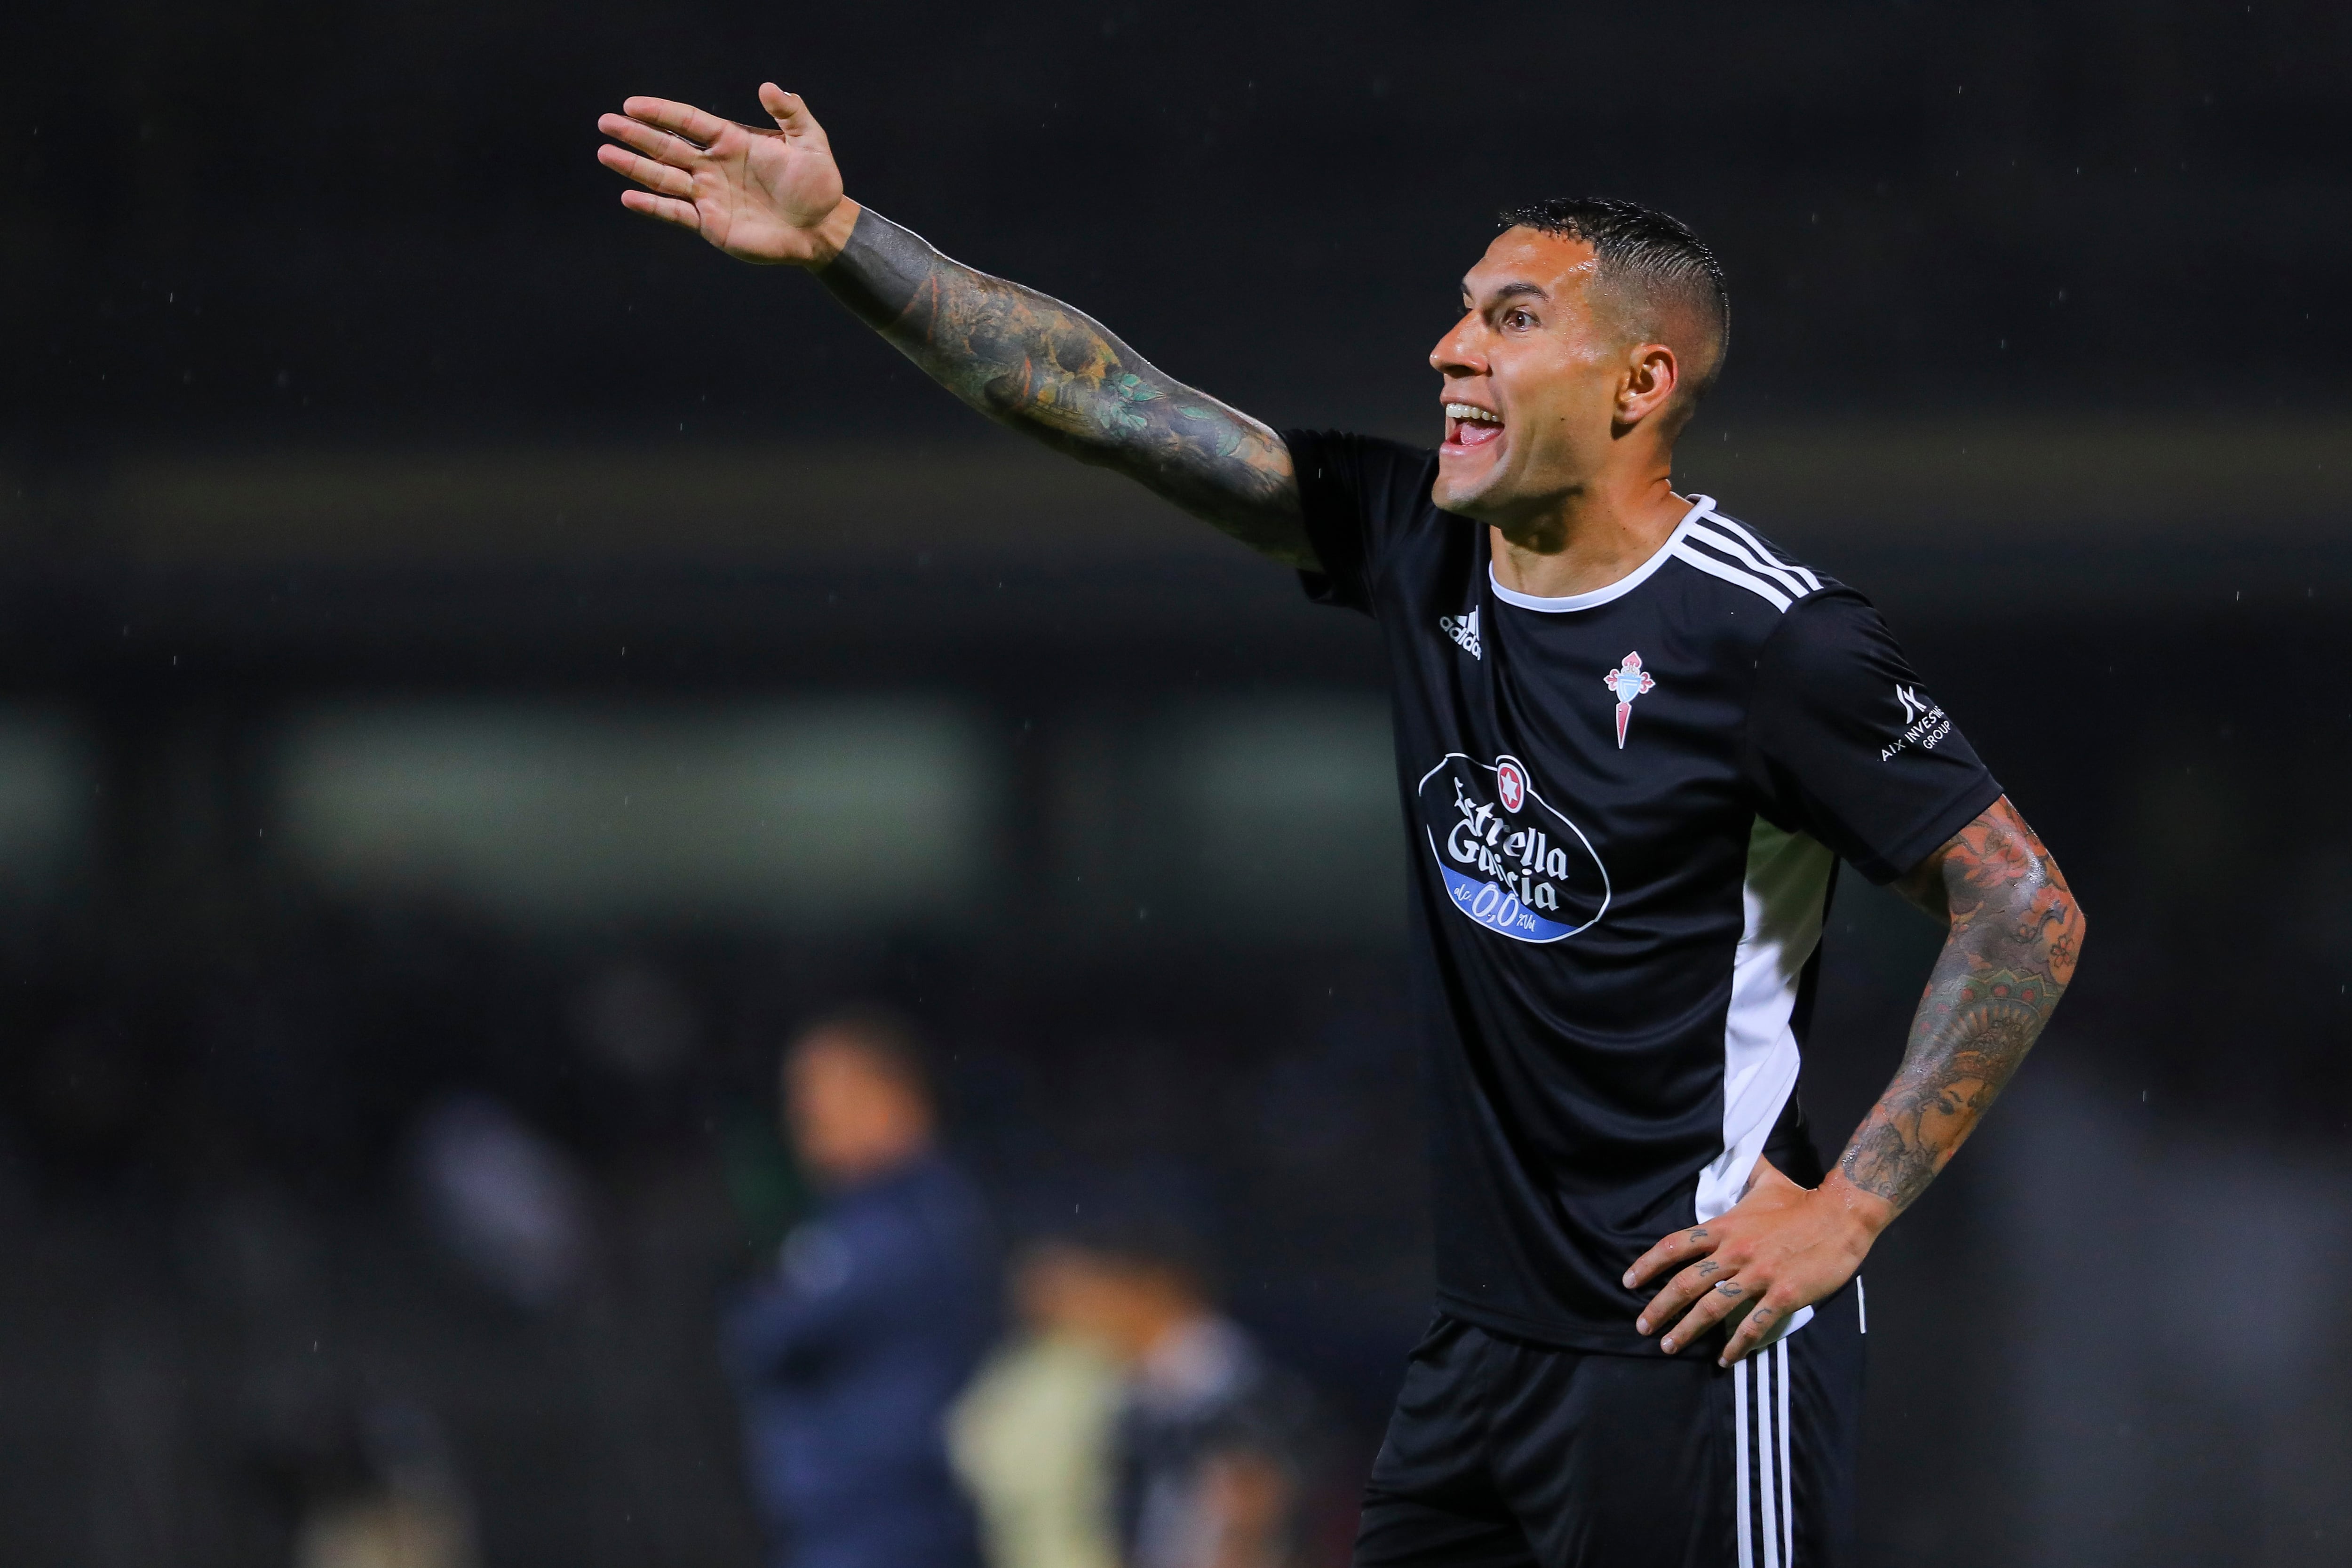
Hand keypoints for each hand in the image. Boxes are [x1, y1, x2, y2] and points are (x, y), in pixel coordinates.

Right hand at [596, 84, 854, 265]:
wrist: (821, 229)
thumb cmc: (818, 185)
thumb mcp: (810, 143)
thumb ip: (791, 113)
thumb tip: (769, 86)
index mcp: (731, 141)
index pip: (688, 122)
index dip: (660, 112)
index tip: (631, 105)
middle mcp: (713, 166)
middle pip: (667, 147)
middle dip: (636, 135)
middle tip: (606, 123)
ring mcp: (708, 195)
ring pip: (663, 178)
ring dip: (634, 167)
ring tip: (605, 153)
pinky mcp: (710, 224)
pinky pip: (675, 213)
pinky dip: (652, 207)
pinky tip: (629, 197)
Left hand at [1625, 1157, 1887, 1364]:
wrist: (1842, 1215)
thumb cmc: (1802, 1200)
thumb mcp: (1765, 1180)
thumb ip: (1743, 1171)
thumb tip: (1733, 1149)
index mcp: (1725, 1227)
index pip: (1674, 1246)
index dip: (1647, 1265)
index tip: (1629, 1282)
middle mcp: (1734, 1252)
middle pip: (1685, 1283)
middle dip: (1659, 1308)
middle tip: (1642, 1326)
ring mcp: (1758, 1275)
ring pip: (1712, 1308)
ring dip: (1687, 1330)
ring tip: (1669, 1346)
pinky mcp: (1782, 1295)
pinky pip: (1752, 1325)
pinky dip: (1735, 1345)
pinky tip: (1724, 1359)